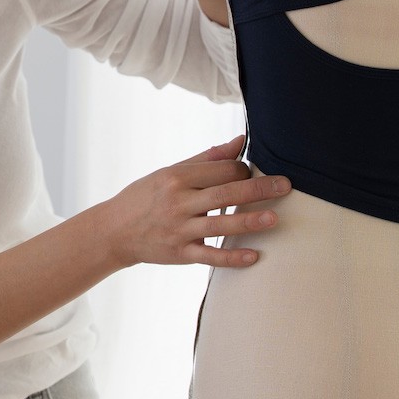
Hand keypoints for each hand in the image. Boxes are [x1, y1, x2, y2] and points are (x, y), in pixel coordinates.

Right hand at [95, 134, 291, 267]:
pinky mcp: (180, 254)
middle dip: (258, 190)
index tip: (252, 173)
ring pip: (220, 225)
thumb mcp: (170, 172)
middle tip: (285, 186)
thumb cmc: (146, 197)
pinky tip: (253, 256)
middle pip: (225, 193)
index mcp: (177, 178)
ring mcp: (179, 230)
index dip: (243, 170)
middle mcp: (178, 202)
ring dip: (249, 221)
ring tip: (275, 218)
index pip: (220, 170)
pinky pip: (210, 256)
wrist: (113, 231)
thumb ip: (207, 158)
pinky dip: (232, 257)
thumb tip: (240, 141)